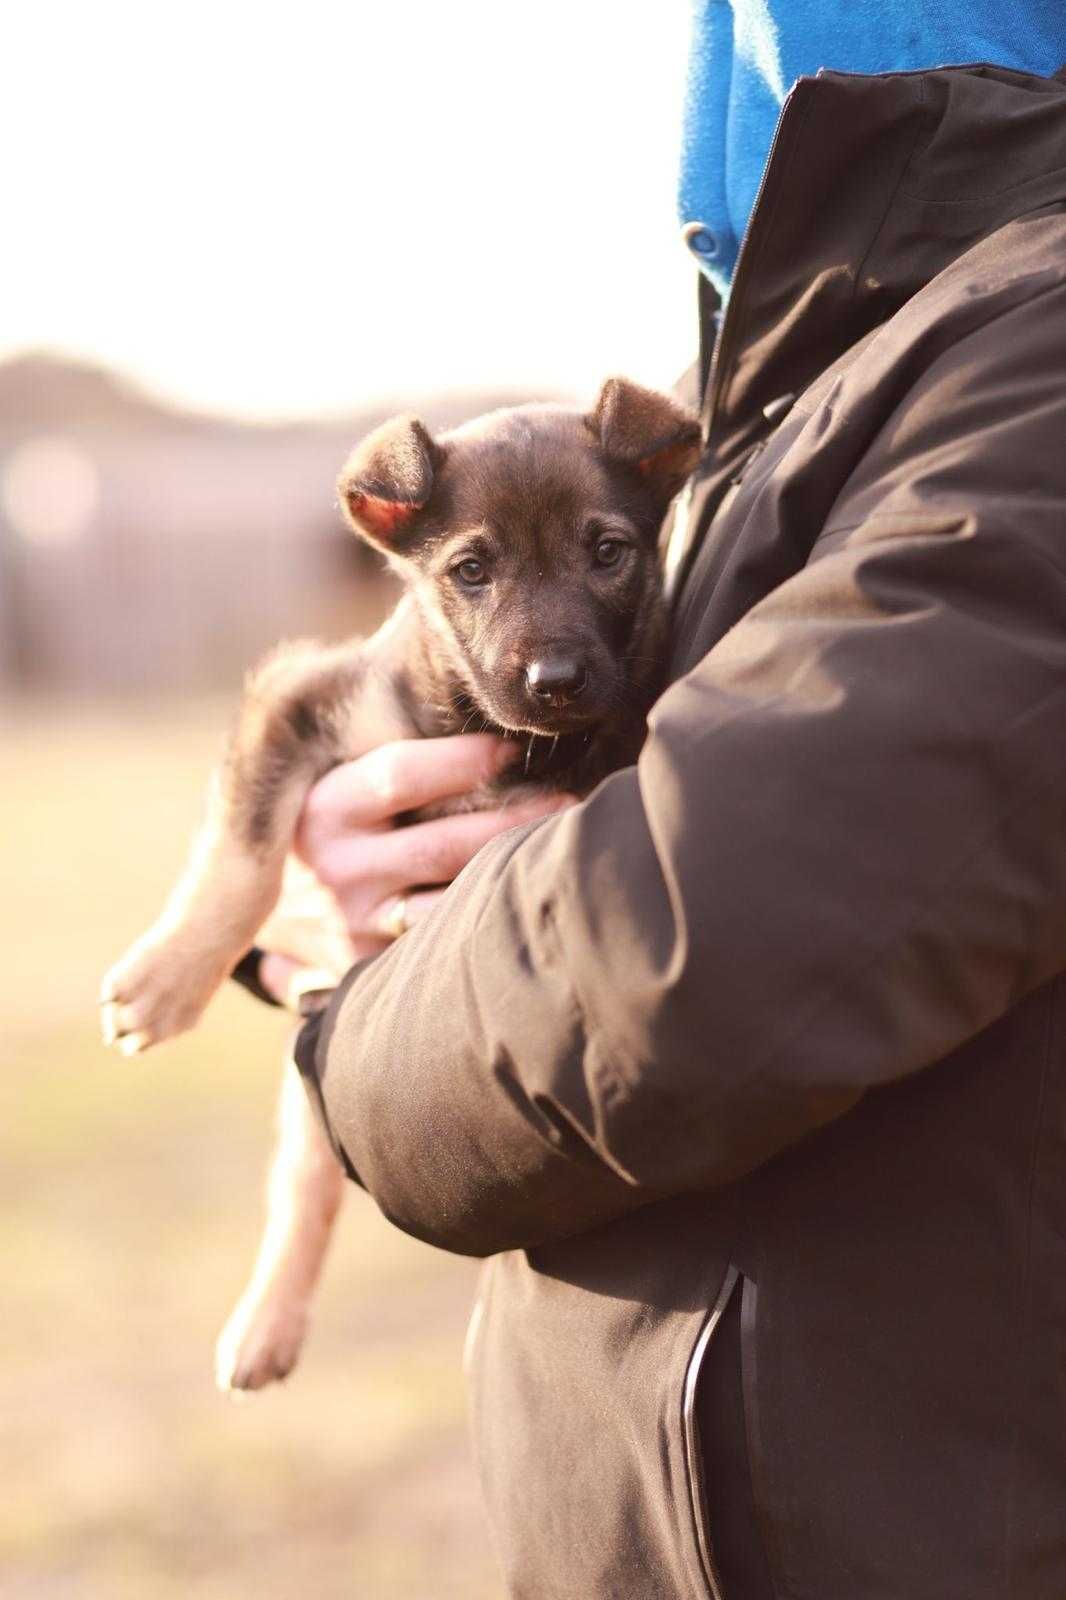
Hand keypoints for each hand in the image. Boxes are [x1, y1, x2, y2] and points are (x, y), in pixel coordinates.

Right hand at [254, 734, 574, 1006]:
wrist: (270, 916)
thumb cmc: (328, 830)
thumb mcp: (331, 786)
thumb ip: (384, 756)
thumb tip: (469, 694)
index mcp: (323, 809)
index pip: (401, 774)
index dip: (465, 759)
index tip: (515, 748)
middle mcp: (336, 868)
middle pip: (443, 843)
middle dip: (513, 820)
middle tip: (568, 800)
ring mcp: (356, 923)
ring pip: (453, 898)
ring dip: (511, 874)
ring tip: (563, 849)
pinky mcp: (372, 967)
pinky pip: (445, 939)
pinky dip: (489, 918)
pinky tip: (527, 898)